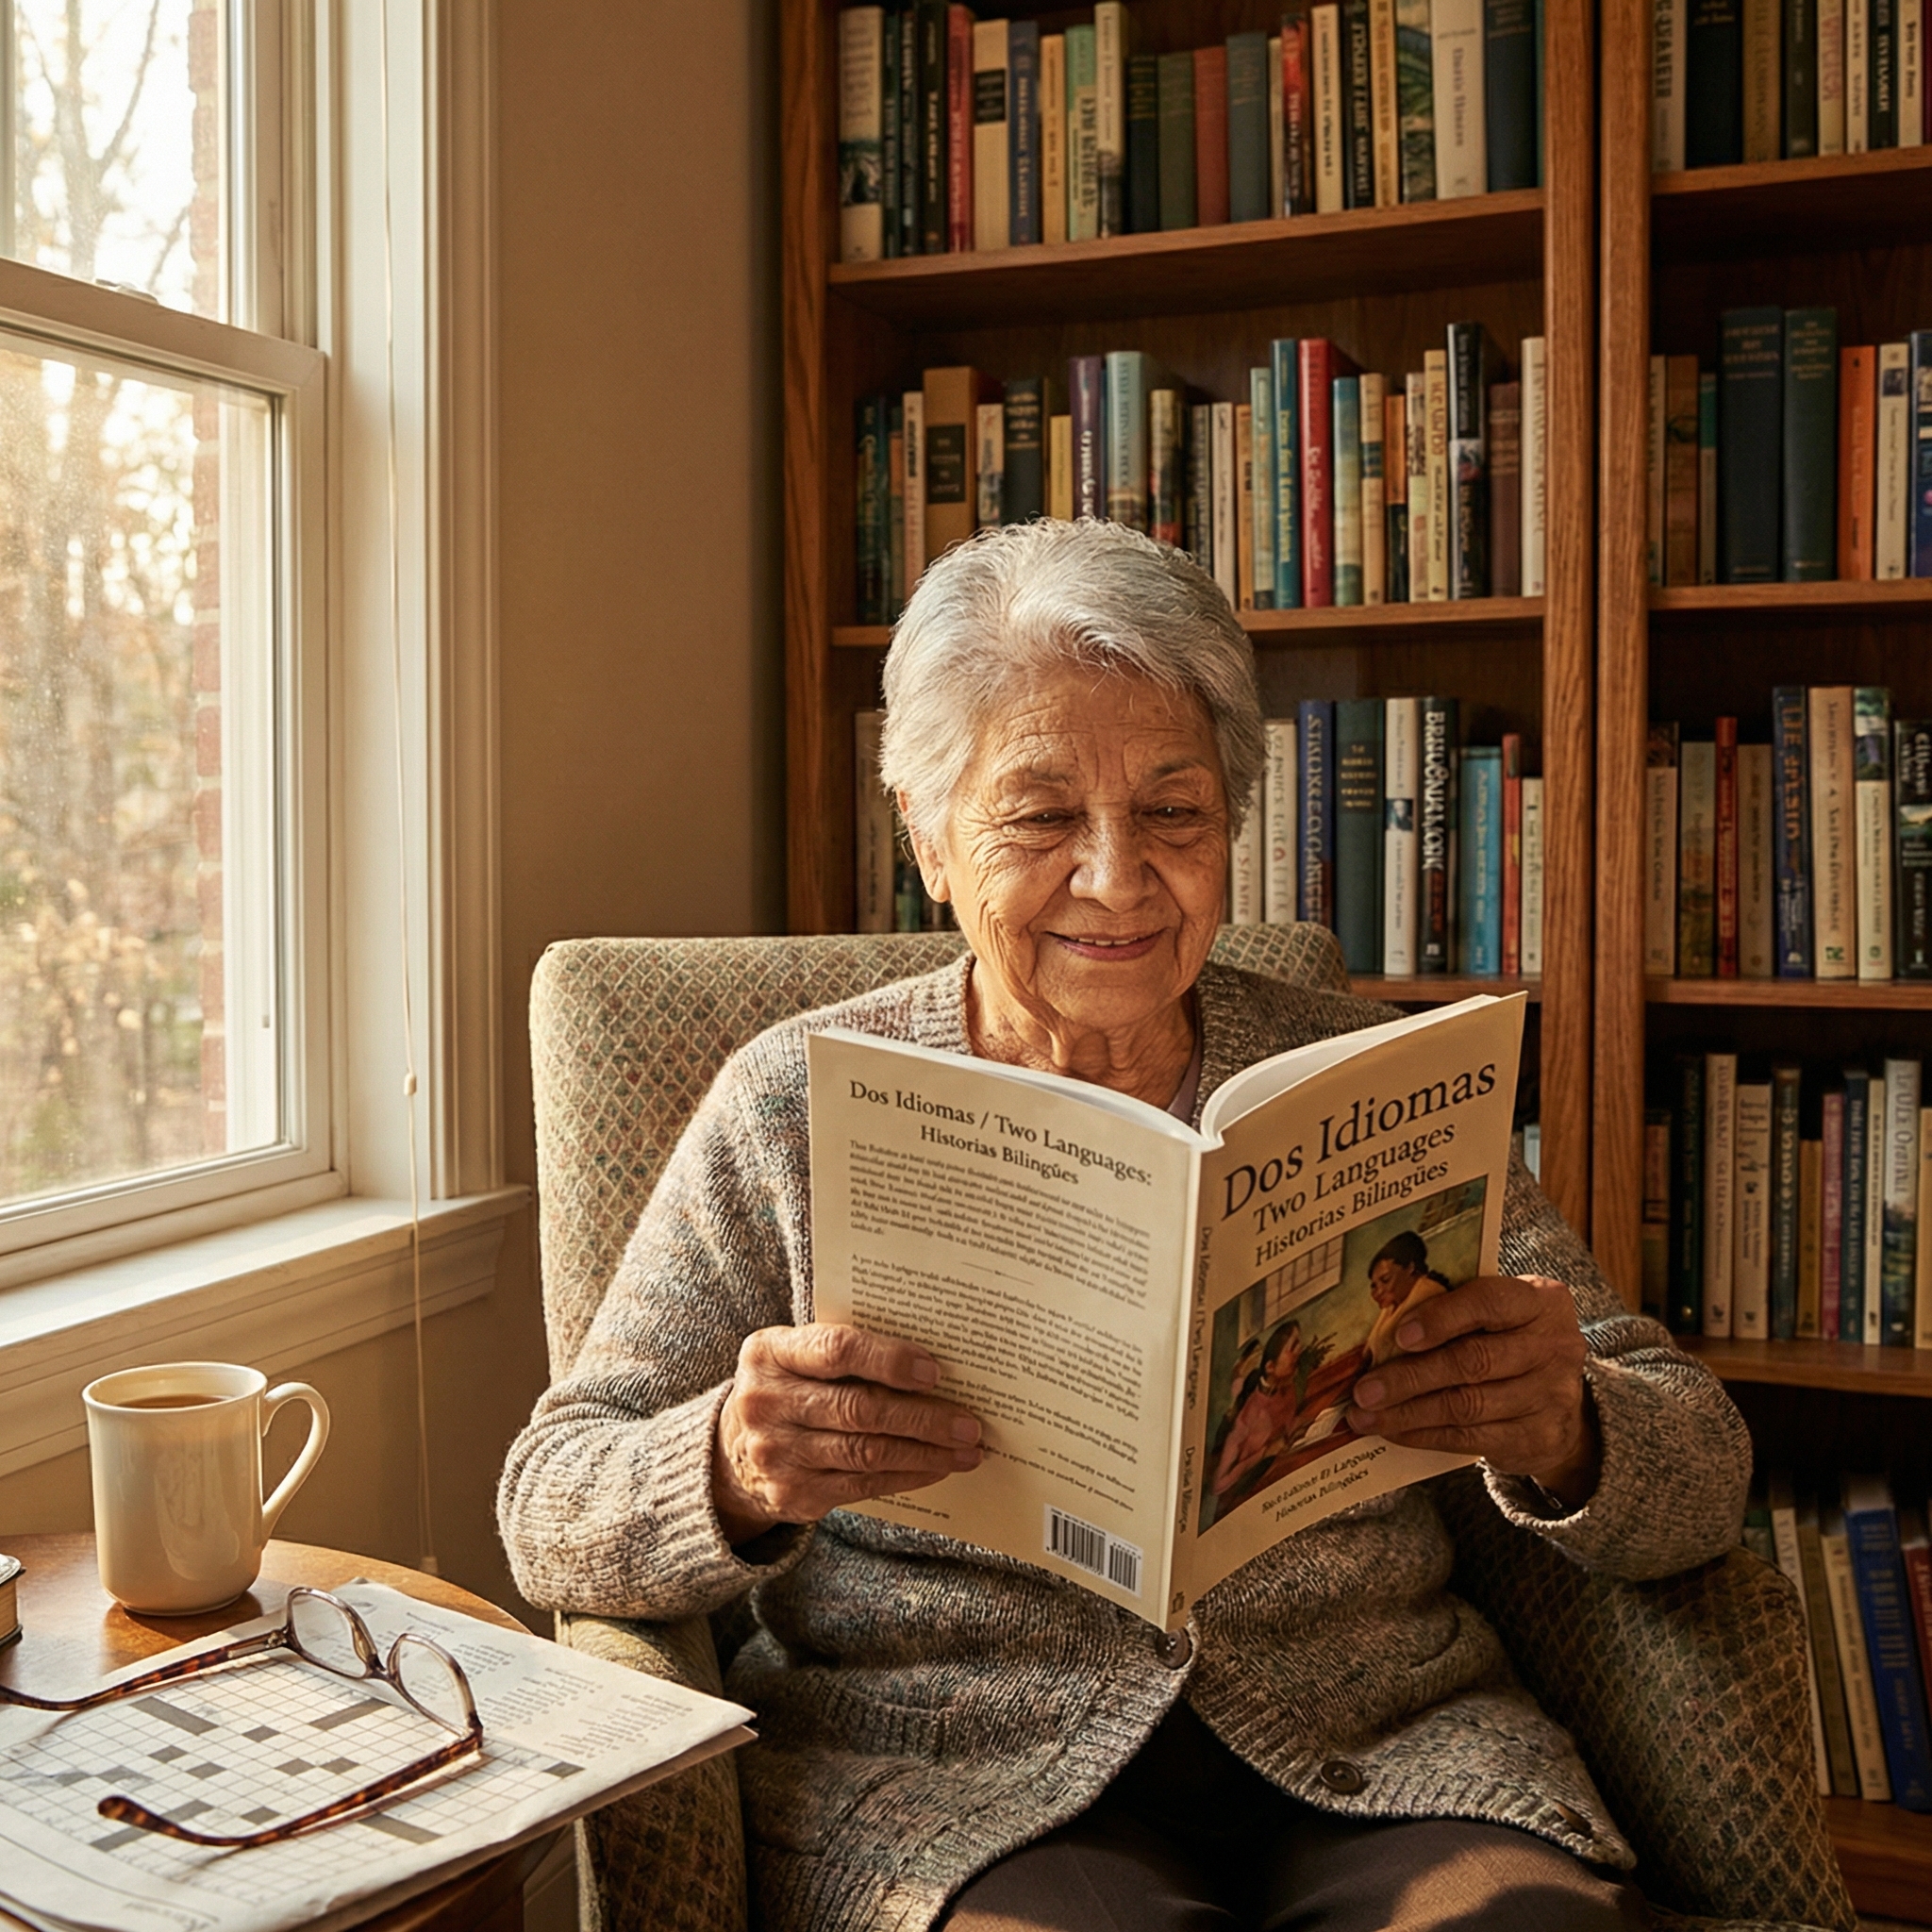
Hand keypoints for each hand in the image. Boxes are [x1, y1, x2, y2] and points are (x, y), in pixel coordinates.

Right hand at [712, 1324, 982, 1544]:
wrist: (729, 1454)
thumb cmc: (786, 1389)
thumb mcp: (795, 1356)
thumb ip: (845, 1351)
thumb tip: (932, 1364)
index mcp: (769, 1352)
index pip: (837, 1349)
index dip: (890, 1360)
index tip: (935, 1371)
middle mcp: (767, 1402)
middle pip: (859, 1409)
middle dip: (923, 1417)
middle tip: (968, 1422)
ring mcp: (777, 1453)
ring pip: (866, 1452)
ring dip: (925, 1452)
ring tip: (965, 1449)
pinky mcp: (794, 1494)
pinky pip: (863, 1485)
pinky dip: (907, 1476)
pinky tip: (936, 1469)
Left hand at [1344, 1275, 1600, 1508]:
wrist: (1563, 1402)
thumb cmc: (1512, 1342)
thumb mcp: (1500, 1315)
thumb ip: (1457, 1311)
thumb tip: (1381, 1328)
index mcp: (1540, 1302)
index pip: (1489, 1303)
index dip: (1441, 1318)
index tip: (1399, 1335)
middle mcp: (1553, 1347)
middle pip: (1472, 1362)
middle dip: (1410, 1377)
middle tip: (1364, 1389)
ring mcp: (1550, 1395)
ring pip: (1466, 1406)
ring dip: (1408, 1412)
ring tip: (1366, 1415)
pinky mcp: (1538, 1437)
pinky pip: (1470, 1437)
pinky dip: (1425, 1435)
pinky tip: (1394, 1431)